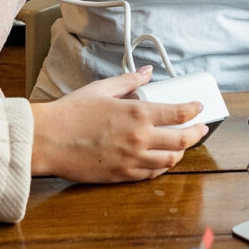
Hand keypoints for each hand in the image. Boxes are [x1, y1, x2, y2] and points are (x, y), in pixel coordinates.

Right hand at [30, 67, 207, 182]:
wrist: (46, 140)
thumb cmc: (71, 113)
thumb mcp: (102, 89)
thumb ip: (129, 80)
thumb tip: (146, 72)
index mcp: (137, 113)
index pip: (179, 113)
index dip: (194, 110)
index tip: (198, 107)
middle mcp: (139, 138)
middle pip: (182, 140)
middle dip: (197, 133)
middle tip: (201, 128)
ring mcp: (131, 160)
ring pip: (170, 161)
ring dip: (181, 152)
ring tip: (183, 144)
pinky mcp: (121, 175)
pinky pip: (150, 174)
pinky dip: (161, 167)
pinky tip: (161, 160)